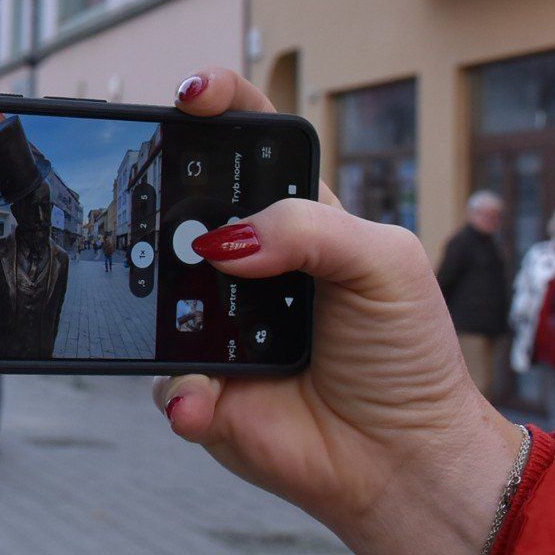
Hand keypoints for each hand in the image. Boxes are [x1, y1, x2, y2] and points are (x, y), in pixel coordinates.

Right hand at [154, 68, 521, 554]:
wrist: (401, 460)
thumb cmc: (405, 356)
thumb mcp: (388, 264)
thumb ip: (312, 228)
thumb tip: (223, 242)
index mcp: (294, 216)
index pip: (245, 139)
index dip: (216, 102)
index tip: (193, 94)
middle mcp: (241, 261)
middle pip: (177, 202)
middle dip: (153, 194)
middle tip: (170, 216)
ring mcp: (209, 320)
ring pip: (149, 286)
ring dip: (161, 299)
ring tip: (203, 325)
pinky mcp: (192, 382)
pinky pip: (159, 373)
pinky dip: (183, 389)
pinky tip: (208, 398)